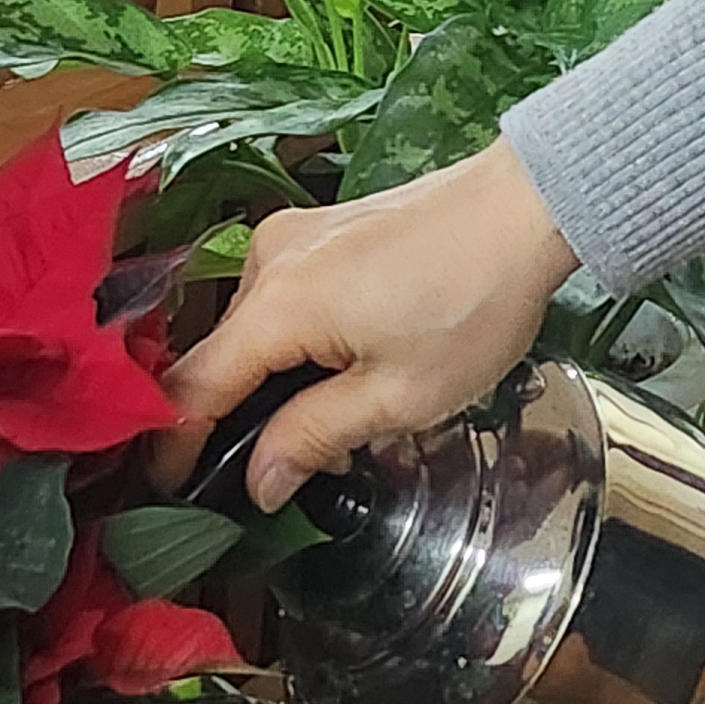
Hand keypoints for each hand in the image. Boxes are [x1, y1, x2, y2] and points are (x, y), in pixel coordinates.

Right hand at [157, 139, 580, 509]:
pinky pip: (283, 298)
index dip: (175, 449)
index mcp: (277, 303)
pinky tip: (343, 374)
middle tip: (279, 477)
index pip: (191, 389)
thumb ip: (313, 439)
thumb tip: (258, 483)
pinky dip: (297, 345)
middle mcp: (268, 260)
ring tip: (330, 429)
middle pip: (220, 357)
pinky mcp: (322, 228)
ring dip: (275, 383)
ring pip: (254, 330)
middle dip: (238, 422)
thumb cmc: (474, 303)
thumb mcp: (399, 396)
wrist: (528, 207)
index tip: (177, 496)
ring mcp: (294, 236)